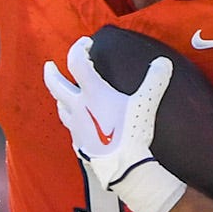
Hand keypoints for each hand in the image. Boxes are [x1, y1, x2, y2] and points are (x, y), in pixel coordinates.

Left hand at [43, 36, 185, 211]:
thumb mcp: (146, 103)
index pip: (77, 62)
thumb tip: (163, 62)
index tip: (86, 43)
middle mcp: (78, 107)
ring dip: (59, 98)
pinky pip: (71, 129)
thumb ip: (155, 80)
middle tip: (49, 65)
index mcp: (92, 93)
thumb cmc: (132, 133)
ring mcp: (76, 127)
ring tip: (62, 94)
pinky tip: (79, 125)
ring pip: (60, 108)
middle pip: (56, 86)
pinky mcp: (79, 145)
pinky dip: (73, 122)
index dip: (79, 48)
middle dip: (51, 73)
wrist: (123, 168)